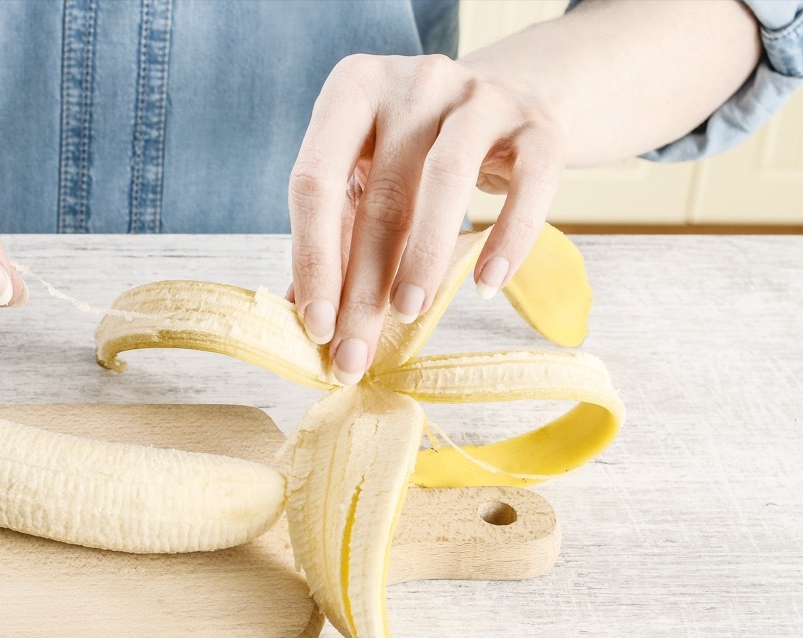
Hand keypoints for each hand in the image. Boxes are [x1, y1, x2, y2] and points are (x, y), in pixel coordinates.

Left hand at [288, 54, 565, 383]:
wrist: (508, 96)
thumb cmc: (415, 151)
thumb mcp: (365, 176)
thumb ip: (335, 235)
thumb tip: (300, 315)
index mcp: (351, 90)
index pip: (314, 181)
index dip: (312, 259)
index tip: (316, 326)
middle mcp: (412, 83)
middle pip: (381, 197)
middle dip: (365, 288)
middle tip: (355, 354)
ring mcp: (478, 96)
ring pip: (447, 182)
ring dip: (424, 258)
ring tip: (408, 313)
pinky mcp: (536, 122)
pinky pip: (528, 186)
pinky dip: (507, 240)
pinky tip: (485, 286)